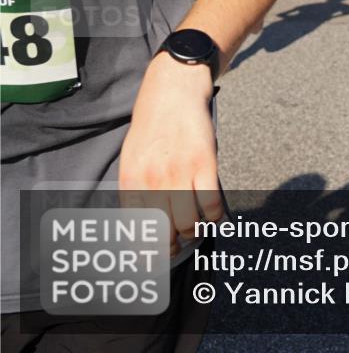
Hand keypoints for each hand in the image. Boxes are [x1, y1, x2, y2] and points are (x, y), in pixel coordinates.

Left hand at [119, 52, 223, 256]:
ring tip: (196, 229)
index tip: (154, 260)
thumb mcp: (132, 158)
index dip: (146, 251)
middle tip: (179, 245)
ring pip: (189, 223)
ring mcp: (180, 172)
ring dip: (194, 232)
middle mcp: (153, 180)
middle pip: (163, 232)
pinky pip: (211, 204)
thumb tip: (142, 225)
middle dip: (172, 247)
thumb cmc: (152, 127)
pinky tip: (213, 215)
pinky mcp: (205, 164)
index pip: (136, 229)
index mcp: (131, 181)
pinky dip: (214, 216)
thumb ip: (135, 190)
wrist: (172, 91)